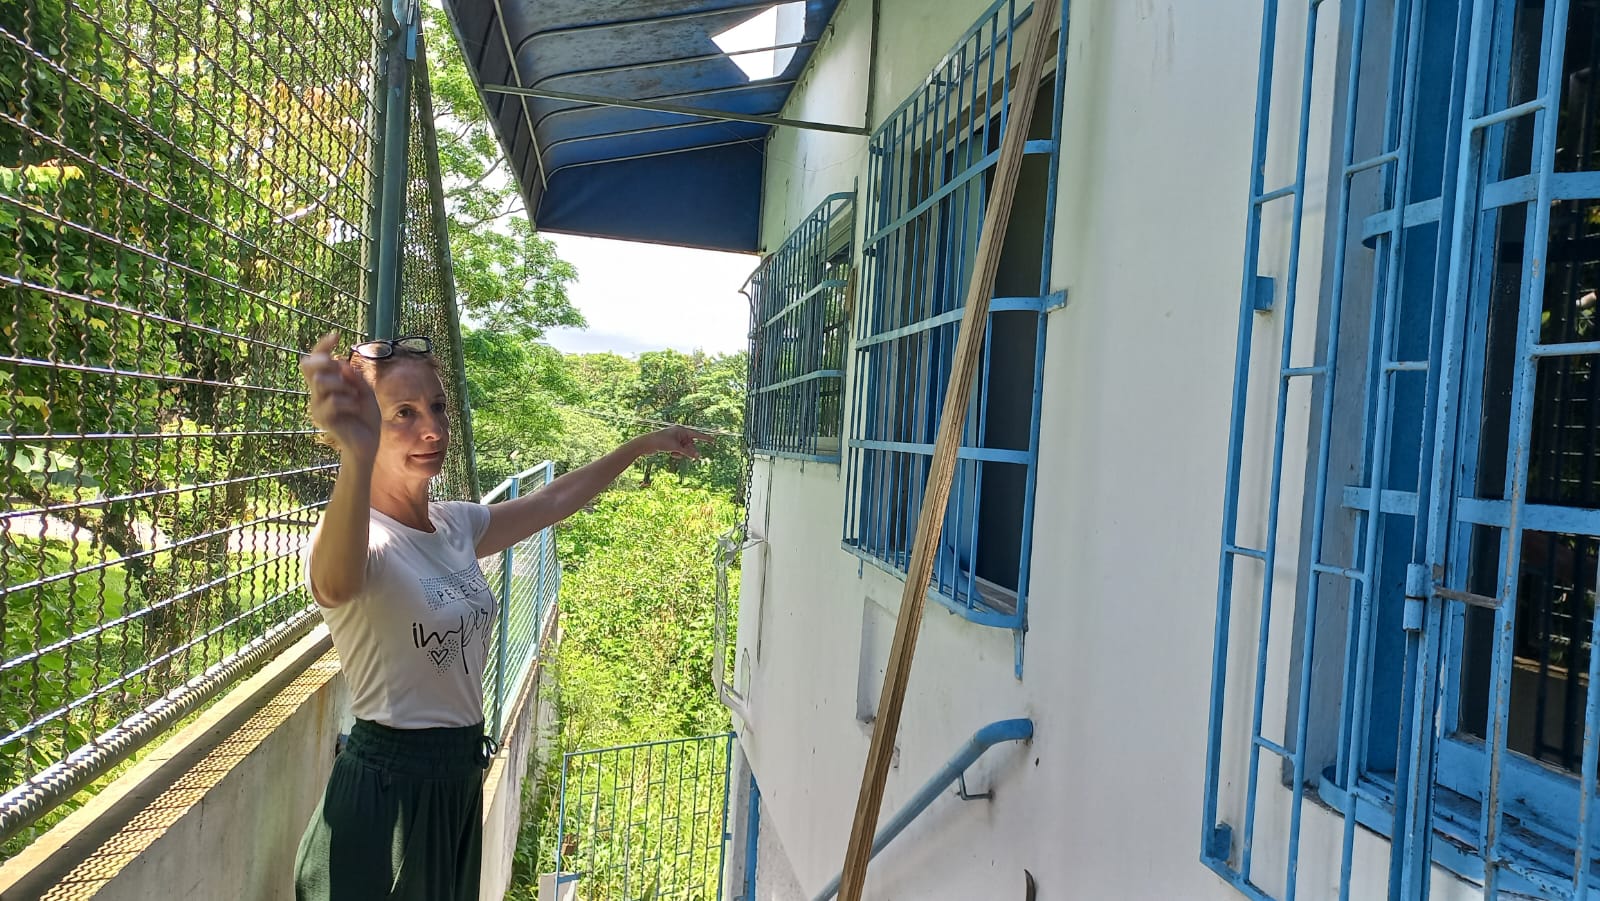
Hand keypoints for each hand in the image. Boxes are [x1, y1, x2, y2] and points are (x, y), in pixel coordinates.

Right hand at [300, 332, 379, 462]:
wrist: (368, 442)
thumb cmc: (366, 416)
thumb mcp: (365, 390)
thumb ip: (353, 376)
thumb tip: (340, 363)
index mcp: (328, 383)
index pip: (316, 359)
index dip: (323, 345)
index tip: (336, 335)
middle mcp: (318, 393)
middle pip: (309, 366)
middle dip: (325, 361)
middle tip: (342, 369)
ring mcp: (318, 405)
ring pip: (322, 381)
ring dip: (342, 384)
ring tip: (354, 396)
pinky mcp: (322, 418)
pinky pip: (333, 400)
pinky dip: (348, 401)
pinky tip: (355, 408)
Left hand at [636, 426, 713, 459]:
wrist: (647, 444)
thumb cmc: (661, 442)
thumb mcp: (676, 448)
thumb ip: (687, 452)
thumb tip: (698, 456)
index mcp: (681, 430)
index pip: (696, 435)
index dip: (705, 438)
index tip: (713, 441)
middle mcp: (679, 433)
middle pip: (691, 444)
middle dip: (690, 451)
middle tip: (694, 458)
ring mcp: (675, 439)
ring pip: (685, 449)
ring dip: (682, 453)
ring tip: (674, 454)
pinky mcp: (671, 444)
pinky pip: (679, 450)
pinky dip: (677, 453)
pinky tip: (671, 454)